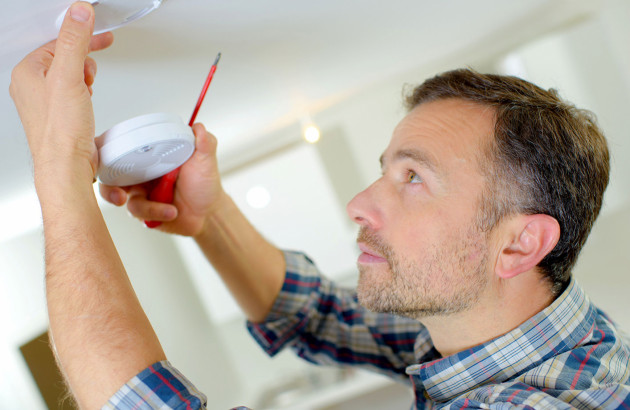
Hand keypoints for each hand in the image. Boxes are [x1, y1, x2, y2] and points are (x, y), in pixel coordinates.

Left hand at [9, 2, 113, 191]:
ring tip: (88, 87)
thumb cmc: (60, 130)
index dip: (81, 36)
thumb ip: (74, 41)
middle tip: (92, 67)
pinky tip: (87, 101)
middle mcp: (31, 86)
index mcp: (27, 72)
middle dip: (83, 59)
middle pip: (62, 57)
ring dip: (84, 77)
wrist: (66, 165)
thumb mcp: (70, 77)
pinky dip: (83, 92)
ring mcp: (44, 102)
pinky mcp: (58, 115)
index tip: (100, 34)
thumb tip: (79, 13)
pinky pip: (71, 93)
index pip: (56, 42)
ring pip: (68, 75)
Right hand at [99, 123, 228, 236]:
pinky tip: (172, 212)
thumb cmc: (204, 183)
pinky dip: (156, 212)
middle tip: (120, 196)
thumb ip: (204, 142)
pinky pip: (137, 212)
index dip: (104, 150)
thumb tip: (198, 126)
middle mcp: (138, 172)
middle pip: (107, 175)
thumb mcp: (205, 160)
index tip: (103, 156)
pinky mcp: (141, 211)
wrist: (208, 212)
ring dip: (148, 206)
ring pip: (123, 198)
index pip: (119, 147)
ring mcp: (138, 192)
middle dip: (108, 188)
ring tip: (172, 209)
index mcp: (149, 155)